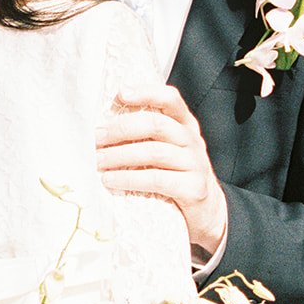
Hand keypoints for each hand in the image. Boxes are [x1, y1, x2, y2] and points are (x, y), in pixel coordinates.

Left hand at [96, 83, 227, 258]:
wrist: (207, 211)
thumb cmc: (176, 175)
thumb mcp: (167, 149)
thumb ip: (146, 135)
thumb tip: (102, 127)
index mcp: (185, 124)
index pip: (170, 99)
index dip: (146, 93)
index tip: (121, 93)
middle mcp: (192, 140)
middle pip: (156, 125)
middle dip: (121, 129)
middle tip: (95, 138)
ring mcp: (195, 164)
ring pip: (154, 152)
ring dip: (120, 155)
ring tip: (97, 161)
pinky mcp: (193, 188)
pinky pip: (157, 179)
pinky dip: (130, 179)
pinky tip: (110, 180)